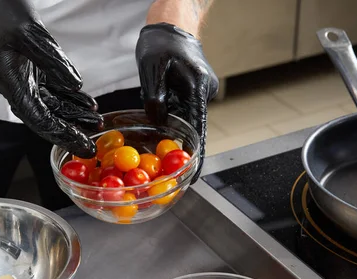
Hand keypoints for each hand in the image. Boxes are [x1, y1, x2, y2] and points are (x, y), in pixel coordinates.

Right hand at [0, 0, 101, 157]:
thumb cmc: (1, 12)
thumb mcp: (30, 34)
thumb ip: (53, 61)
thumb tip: (75, 84)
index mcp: (10, 83)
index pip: (39, 118)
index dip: (62, 134)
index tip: (81, 144)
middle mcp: (16, 87)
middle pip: (46, 118)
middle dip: (70, 132)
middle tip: (91, 146)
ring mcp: (24, 80)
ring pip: (52, 106)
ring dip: (74, 116)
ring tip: (95, 123)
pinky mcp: (31, 72)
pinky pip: (53, 92)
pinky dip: (70, 99)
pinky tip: (87, 104)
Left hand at [136, 23, 217, 182]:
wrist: (171, 24)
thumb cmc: (161, 43)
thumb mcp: (152, 69)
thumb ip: (155, 97)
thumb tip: (158, 122)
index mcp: (198, 88)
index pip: (199, 129)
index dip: (197, 154)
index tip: (194, 175)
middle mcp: (204, 92)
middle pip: (191, 126)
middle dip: (176, 143)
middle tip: (159, 159)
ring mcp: (200, 92)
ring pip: (183, 118)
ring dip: (169, 126)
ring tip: (153, 125)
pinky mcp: (192, 91)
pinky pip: (180, 109)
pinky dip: (168, 114)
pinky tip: (156, 108)